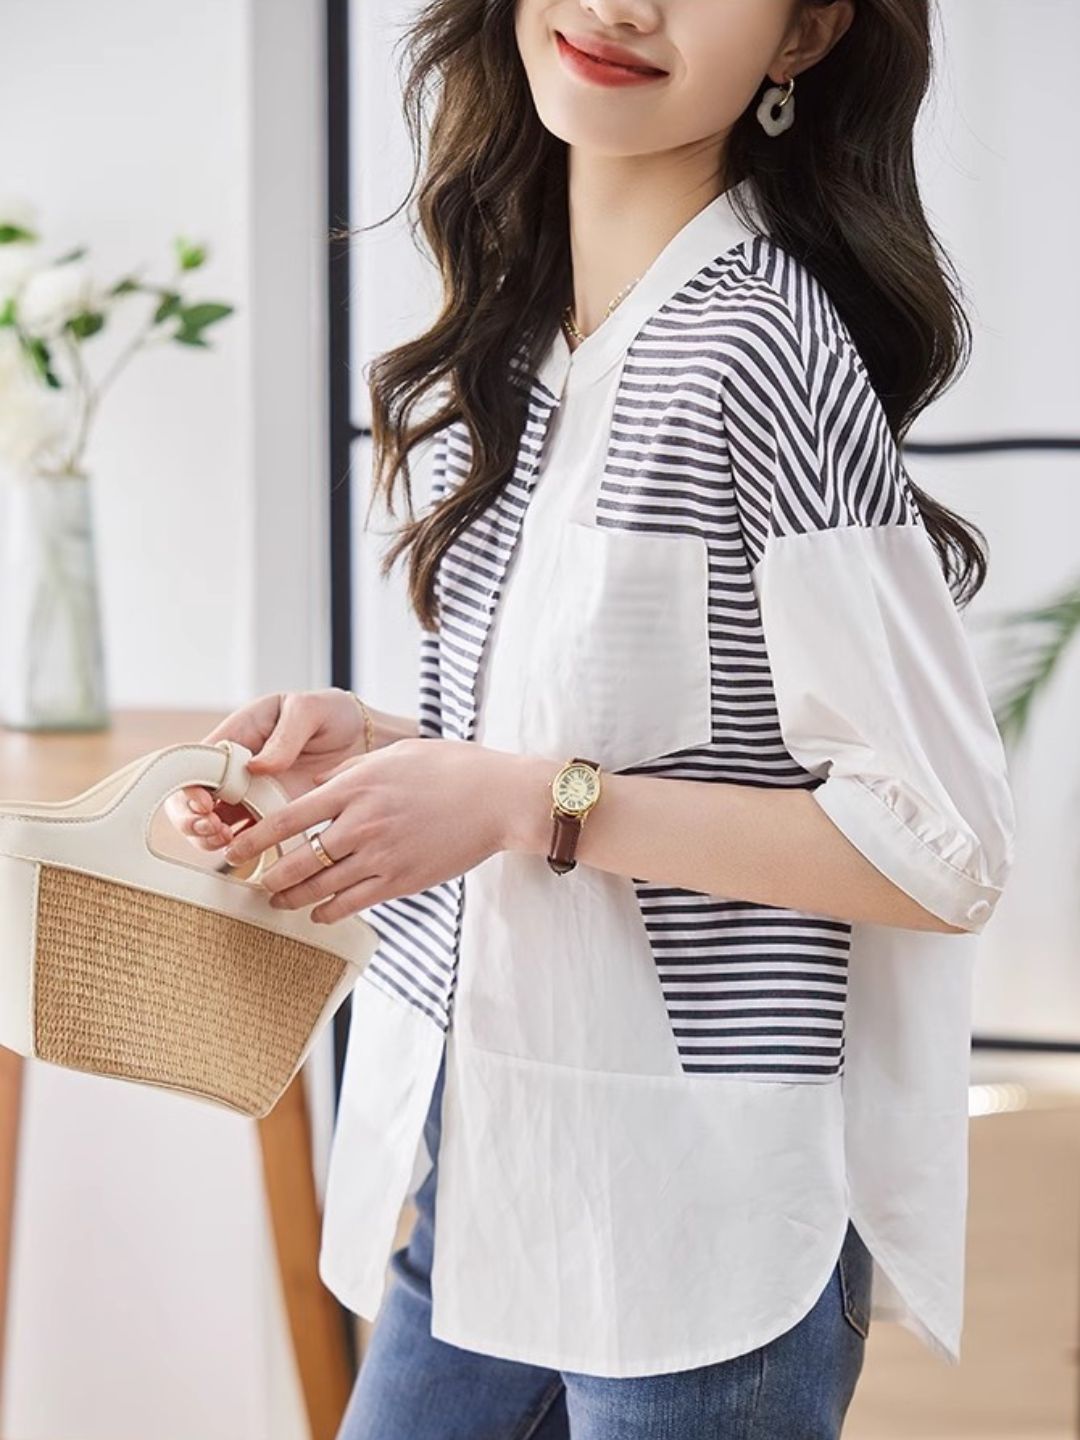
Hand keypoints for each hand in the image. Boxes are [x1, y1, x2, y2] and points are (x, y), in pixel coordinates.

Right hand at [163, 687, 369, 854]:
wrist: (368, 741)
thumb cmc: (334, 715)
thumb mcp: (311, 709)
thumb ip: (285, 735)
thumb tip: (256, 766)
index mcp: (237, 736)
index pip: (194, 762)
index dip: (190, 784)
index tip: (206, 802)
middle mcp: (236, 769)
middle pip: (192, 798)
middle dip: (191, 817)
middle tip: (213, 829)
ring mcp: (251, 795)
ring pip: (211, 822)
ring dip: (209, 837)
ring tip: (227, 842)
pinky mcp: (271, 817)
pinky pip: (245, 838)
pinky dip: (238, 849)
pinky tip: (246, 854)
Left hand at [221, 737, 535, 922]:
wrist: (496, 797)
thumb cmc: (448, 768)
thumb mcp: (392, 755)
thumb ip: (348, 774)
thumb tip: (314, 786)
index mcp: (355, 788)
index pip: (288, 818)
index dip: (255, 840)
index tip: (234, 851)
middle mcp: (362, 824)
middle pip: (297, 860)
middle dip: (268, 877)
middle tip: (253, 883)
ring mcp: (381, 856)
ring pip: (321, 887)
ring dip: (293, 899)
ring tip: (278, 902)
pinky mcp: (402, 881)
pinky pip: (353, 903)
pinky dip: (328, 911)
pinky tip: (318, 913)